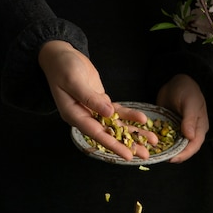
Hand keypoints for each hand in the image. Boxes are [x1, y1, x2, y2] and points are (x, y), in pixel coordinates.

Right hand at [38, 41, 156, 159]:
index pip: (96, 133)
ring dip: (134, 132)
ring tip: (151, 141)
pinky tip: (143, 120)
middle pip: (109, 134)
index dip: (113, 145)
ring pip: (116, 125)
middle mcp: (84, 116)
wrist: (60, 56)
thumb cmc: (62, 67)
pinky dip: (130, 116)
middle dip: (128, 144)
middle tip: (146, 154)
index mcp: (73, 115)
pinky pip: (117, 112)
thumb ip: (90, 98)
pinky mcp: (101, 102)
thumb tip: (109, 113)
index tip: (127, 155)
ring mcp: (94, 110)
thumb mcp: (73, 81)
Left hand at [156, 74, 208, 162]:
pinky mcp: (168, 126)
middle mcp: (190, 132)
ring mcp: (178, 130)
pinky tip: (148, 143)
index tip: (172, 159)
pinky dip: (157, 141)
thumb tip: (190, 136)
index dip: (184, 154)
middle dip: (172, 155)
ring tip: (152, 154)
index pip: (193, 146)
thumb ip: (190, 119)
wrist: (177, 81)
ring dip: (163, 149)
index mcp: (199, 128)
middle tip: (159, 158)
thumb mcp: (190, 103)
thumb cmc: (188, 90)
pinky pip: (163, 136)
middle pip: (182, 149)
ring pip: (172, 144)